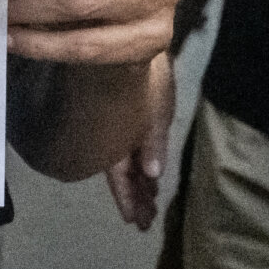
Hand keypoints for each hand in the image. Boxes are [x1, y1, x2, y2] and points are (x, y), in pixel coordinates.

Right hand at [108, 52, 177, 229]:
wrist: (131, 45)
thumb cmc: (143, 78)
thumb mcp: (156, 112)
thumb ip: (152, 143)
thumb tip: (153, 174)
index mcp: (116, 141)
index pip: (120, 181)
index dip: (128, 202)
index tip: (135, 223)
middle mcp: (112, 137)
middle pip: (122, 174)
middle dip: (136, 196)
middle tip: (146, 218)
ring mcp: (118, 126)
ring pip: (126, 161)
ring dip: (139, 181)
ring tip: (151, 199)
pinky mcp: (125, 114)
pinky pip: (128, 146)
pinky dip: (138, 162)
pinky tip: (147, 169)